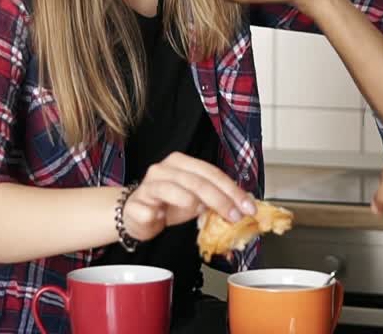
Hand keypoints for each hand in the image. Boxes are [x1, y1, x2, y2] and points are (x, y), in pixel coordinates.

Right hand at [123, 152, 256, 242]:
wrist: (137, 215)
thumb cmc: (168, 204)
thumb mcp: (196, 200)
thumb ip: (216, 199)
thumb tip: (244, 207)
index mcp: (182, 163)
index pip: (212, 173)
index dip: (232, 191)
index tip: (248, 207)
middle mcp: (165, 170)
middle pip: (196, 181)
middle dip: (220, 200)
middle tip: (235, 216)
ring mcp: (148, 186)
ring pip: (170, 189)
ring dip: (190, 203)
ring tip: (201, 213)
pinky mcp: (135, 203)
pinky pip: (145, 209)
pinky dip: (154, 215)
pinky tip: (159, 219)